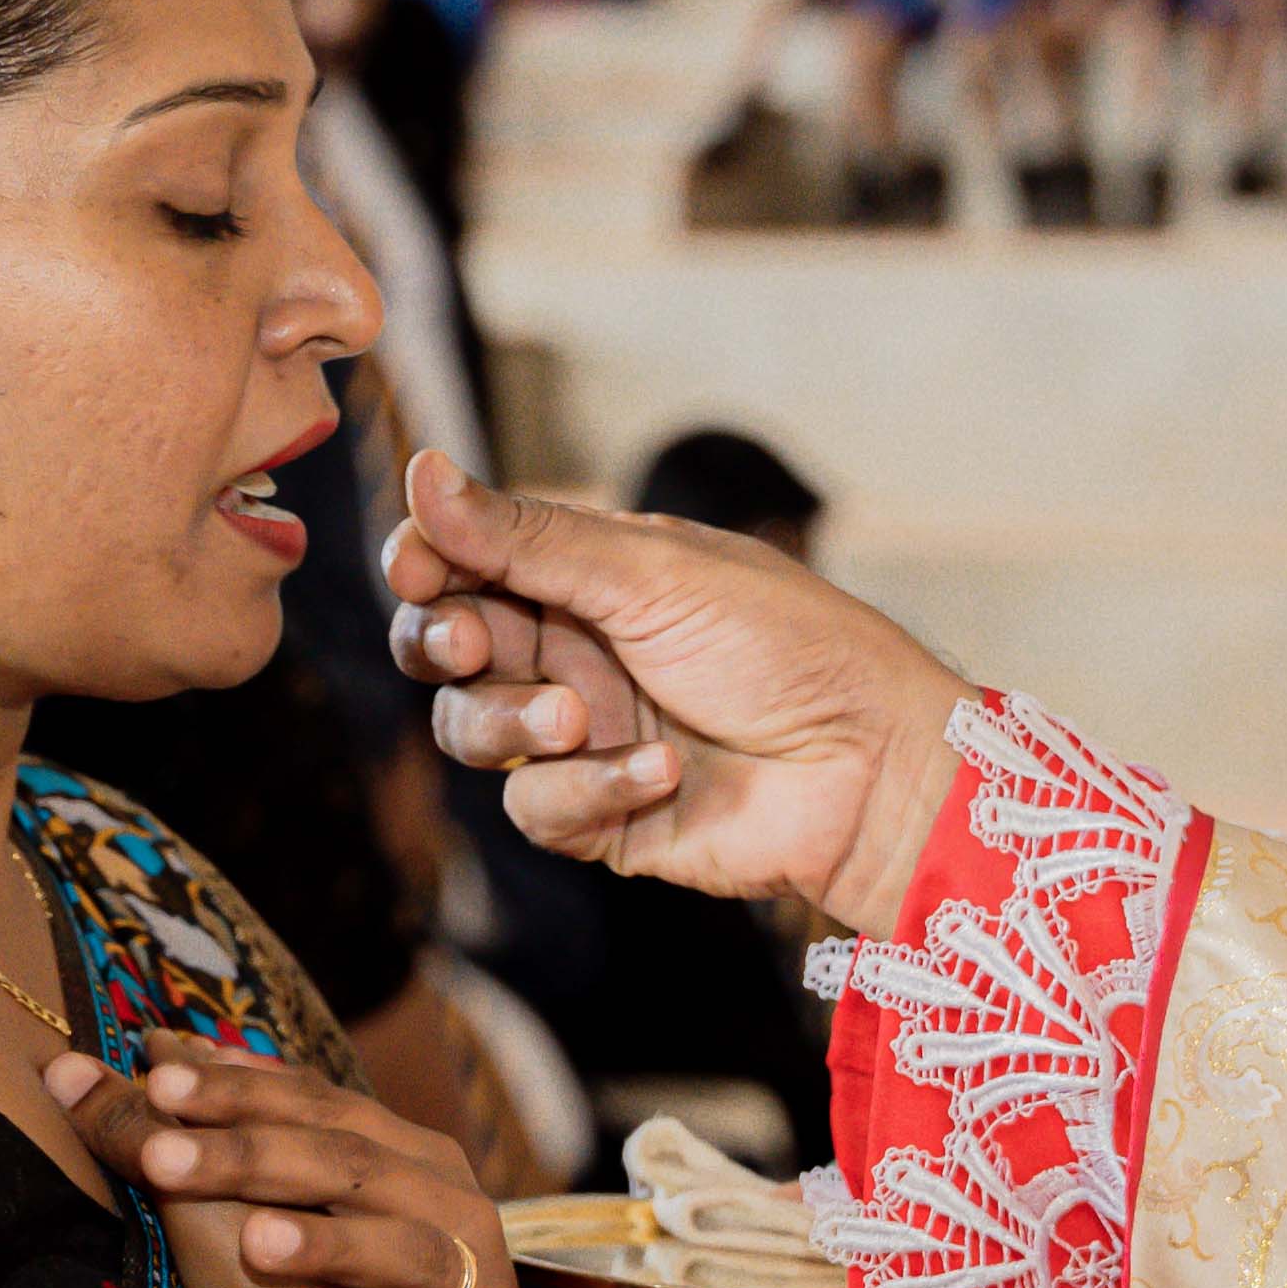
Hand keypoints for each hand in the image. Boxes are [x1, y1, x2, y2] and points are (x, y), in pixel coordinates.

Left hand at [46, 1041, 575, 1287]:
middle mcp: (444, 1202)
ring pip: (403, 1249)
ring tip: (252, 1240)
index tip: (154, 1077)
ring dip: (330, 1244)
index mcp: (408, 1154)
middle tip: (156, 1153)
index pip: (317, 1106)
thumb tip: (171, 1055)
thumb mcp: (342, 1205)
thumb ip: (270, 1137)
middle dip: (248, 1155)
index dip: (238, 1090)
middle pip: (346, 1165)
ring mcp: (470, 1281)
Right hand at [382, 449, 966, 933]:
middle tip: (467, 644)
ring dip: (512, 721)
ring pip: (472, 729)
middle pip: (446, 645)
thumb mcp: (654, 574)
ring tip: (579, 718)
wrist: (870, 765)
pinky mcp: (601, 816)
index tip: (416, 569)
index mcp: (590, 575)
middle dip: (442, 643)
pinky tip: (662, 771)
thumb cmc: (788, 647)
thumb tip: (425, 471)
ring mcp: (584, 735)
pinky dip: (590, 788)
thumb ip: (530, 537)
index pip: (468, 560)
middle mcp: (576, 650)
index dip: (427, 562)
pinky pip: (537, 806)